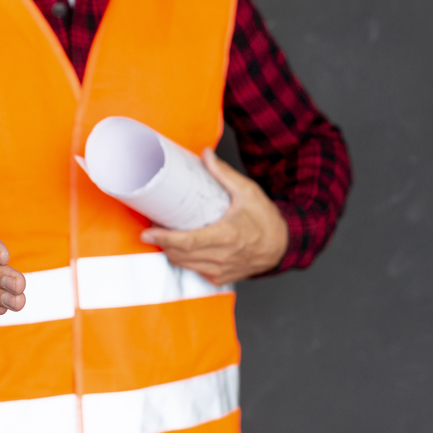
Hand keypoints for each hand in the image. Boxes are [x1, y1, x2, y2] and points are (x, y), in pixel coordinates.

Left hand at [140, 148, 288, 284]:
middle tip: (153, 227)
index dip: (164, 237)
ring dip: (171, 251)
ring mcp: (220, 270)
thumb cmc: (267, 220)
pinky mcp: (220, 278)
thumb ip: (224, 173)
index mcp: (227, 235)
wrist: (283, 245)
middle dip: (162, 242)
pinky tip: (183, 247)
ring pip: (184, 264)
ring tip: (164, 235)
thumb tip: (206, 154)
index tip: (148, 231)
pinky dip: (185, 260)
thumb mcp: (248, 192)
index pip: (187, 242)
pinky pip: (194, 271)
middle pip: (180, 254)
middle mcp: (222, 256)